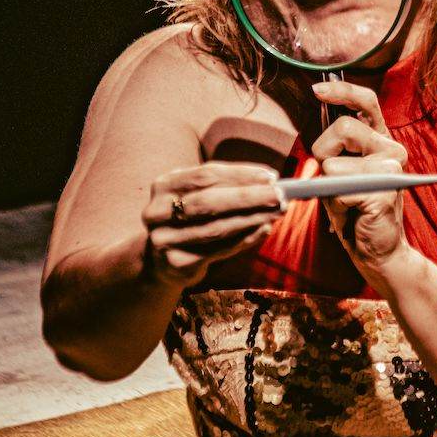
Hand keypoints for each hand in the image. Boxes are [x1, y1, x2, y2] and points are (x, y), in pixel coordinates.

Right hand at [142, 162, 284, 287]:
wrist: (162, 260)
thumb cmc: (190, 221)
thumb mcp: (199, 197)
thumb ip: (228, 188)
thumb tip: (271, 180)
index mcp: (164, 185)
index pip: (206, 174)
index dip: (240, 174)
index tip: (271, 175)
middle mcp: (158, 211)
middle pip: (210, 201)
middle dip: (249, 196)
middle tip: (279, 195)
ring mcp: (164, 239)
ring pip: (216, 227)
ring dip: (252, 218)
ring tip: (277, 212)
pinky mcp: (177, 263)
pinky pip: (219, 250)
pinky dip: (245, 239)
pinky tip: (264, 229)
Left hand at [310, 78, 410, 286]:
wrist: (376, 250)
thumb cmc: (354, 211)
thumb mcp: (339, 174)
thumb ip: (333, 151)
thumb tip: (316, 132)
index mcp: (380, 139)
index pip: (366, 101)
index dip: (342, 91)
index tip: (317, 91)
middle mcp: (391, 148)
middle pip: (343, 128)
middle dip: (323, 151)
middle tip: (331, 176)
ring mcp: (392, 169)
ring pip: (335, 164)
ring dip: (329, 185)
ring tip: (344, 201)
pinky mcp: (385, 191)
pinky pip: (339, 190)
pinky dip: (335, 204)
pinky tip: (351, 213)